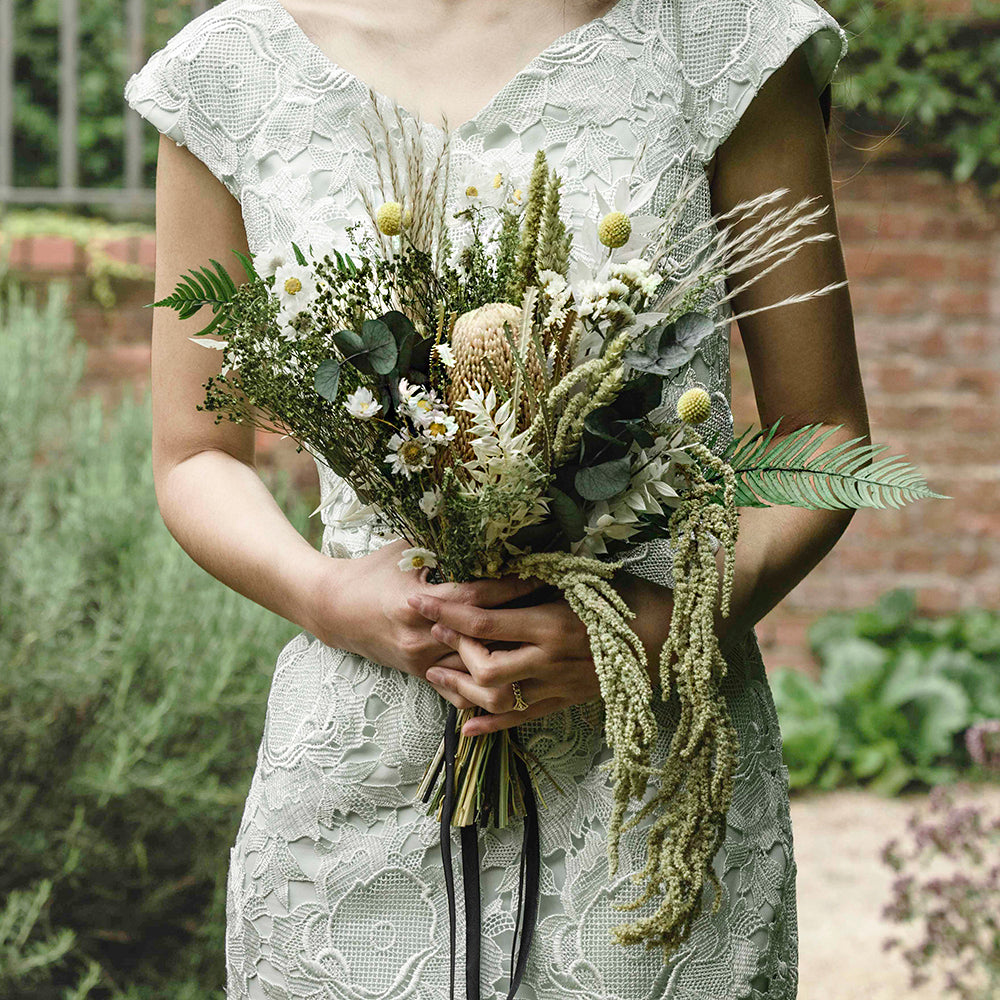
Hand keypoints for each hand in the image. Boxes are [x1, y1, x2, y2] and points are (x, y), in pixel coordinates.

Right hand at [307, 538, 545, 680]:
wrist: (335, 610)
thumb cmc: (373, 572)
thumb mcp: (405, 550)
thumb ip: (443, 544)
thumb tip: (486, 525)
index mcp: (417, 602)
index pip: (476, 598)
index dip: (512, 587)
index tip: (541, 576)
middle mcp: (422, 636)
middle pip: (483, 636)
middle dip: (519, 623)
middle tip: (553, 611)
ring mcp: (422, 661)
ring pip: (477, 667)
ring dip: (509, 653)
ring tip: (541, 639)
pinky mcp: (421, 675)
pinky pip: (461, 688)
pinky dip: (487, 683)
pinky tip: (516, 672)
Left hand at [410, 571, 683, 735]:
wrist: (672, 635)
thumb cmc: (625, 596)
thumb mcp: (578, 577)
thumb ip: (533, 580)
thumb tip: (486, 574)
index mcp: (553, 622)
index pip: (485, 621)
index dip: (448, 612)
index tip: (422, 600)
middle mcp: (551, 660)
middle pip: (484, 666)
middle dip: (452, 651)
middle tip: (432, 633)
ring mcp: (559, 686)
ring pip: (498, 701)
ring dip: (461, 689)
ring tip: (434, 676)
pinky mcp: (568, 703)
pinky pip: (523, 720)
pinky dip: (491, 727)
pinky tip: (466, 729)